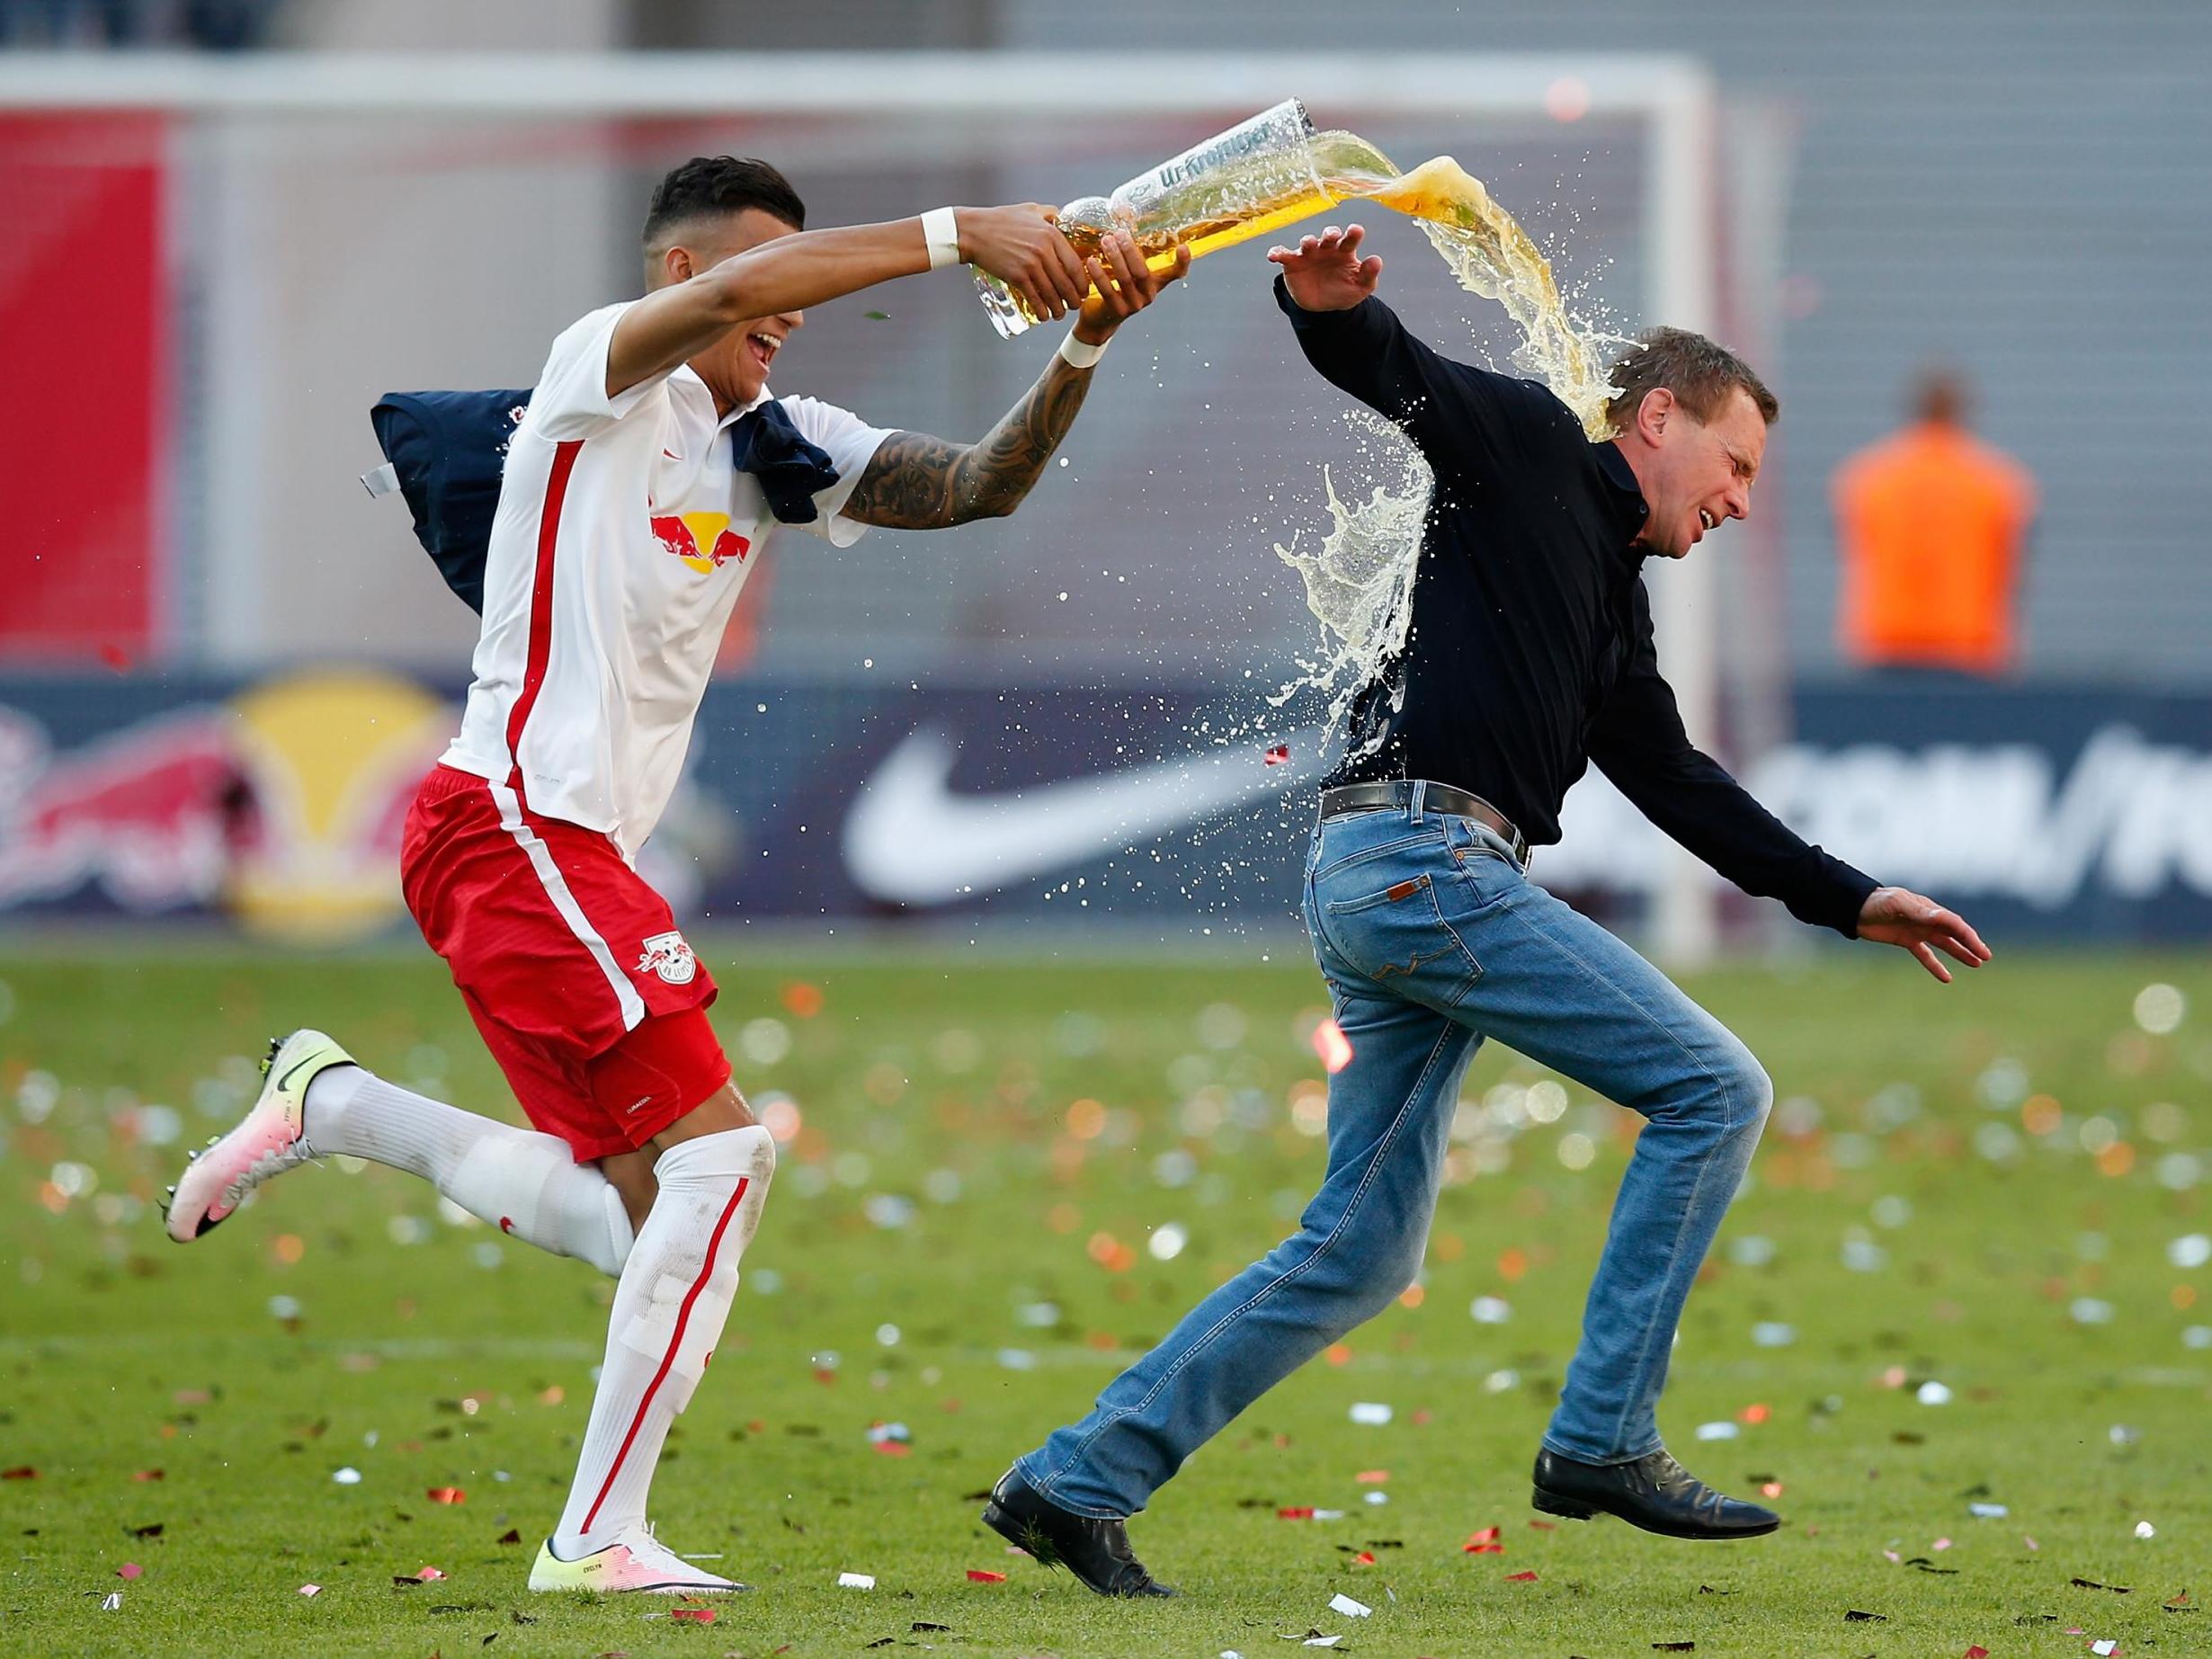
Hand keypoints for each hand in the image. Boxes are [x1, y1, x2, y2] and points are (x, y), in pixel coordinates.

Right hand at [958, 203, 1089, 321]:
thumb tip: (1061, 216)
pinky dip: (1042, 311)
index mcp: (1051, 234)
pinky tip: (1044, 316)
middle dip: (1073, 300)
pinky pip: (1035, 299)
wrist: (973, 231)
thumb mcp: (1030, 209)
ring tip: (1059, 314)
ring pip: (1052, 294)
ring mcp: (1030, 265)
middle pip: (1067, 283)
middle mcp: (1044, 251)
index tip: (1083, 290)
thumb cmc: (1000, 219)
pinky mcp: (1017, 276)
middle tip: (1074, 306)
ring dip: (1058, 309)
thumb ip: (1049, 213)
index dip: (1082, 283)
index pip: (1075, 265)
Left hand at [1071, 231, 1189, 344]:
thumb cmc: (1115, 285)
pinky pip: (1108, 291)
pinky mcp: (1117, 312)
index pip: (1175, 273)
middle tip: (1119, 233)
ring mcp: (1134, 305)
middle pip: (1143, 272)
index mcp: (1156, 282)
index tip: (1183, 247)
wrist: (1099, 318)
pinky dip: (1099, 276)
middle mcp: (1149, 294)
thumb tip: (1123, 209)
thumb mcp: (1126, 268)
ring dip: (1115, 259)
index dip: (1182, 262)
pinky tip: (1091, 262)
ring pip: (1126, 279)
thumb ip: (1129, 248)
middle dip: (1130, 251)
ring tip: (1105, 241)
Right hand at [1266, 223, 1383, 311]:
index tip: (1355, 230)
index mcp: (1345, 251)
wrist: (1323, 307)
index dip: (1353, 233)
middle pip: (1328, 236)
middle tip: (1331, 235)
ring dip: (1307, 241)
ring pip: (1307, 242)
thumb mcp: (1361, 287)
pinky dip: (1277, 252)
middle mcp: (1327, 248)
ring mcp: (1309, 254)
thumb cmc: (1344, 290)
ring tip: (1308, 244)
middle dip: (1330, 233)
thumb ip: (1369, 274)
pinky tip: (1273, 255)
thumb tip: (1376, 260)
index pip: (1350, 238)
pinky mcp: (1293, 263)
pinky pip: (1283, 255)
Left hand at [1856, 886, 1990, 982]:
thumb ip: (1918, 911)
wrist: (1855, 907)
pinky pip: (1925, 955)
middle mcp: (1926, 919)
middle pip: (1954, 934)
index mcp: (1928, 909)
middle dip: (1970, 945)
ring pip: (1944, 944)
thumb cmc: (1877, 901)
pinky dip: (1936, 966)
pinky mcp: (1906, 940)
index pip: (1954, 924)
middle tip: (1985, 957)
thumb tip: (1940, 917)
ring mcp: (1917, 930)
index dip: (1968, 937)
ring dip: (1960, 953)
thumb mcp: (1897, 904)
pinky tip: (1947, 978)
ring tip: (1976, 964)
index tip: (1981, 950)